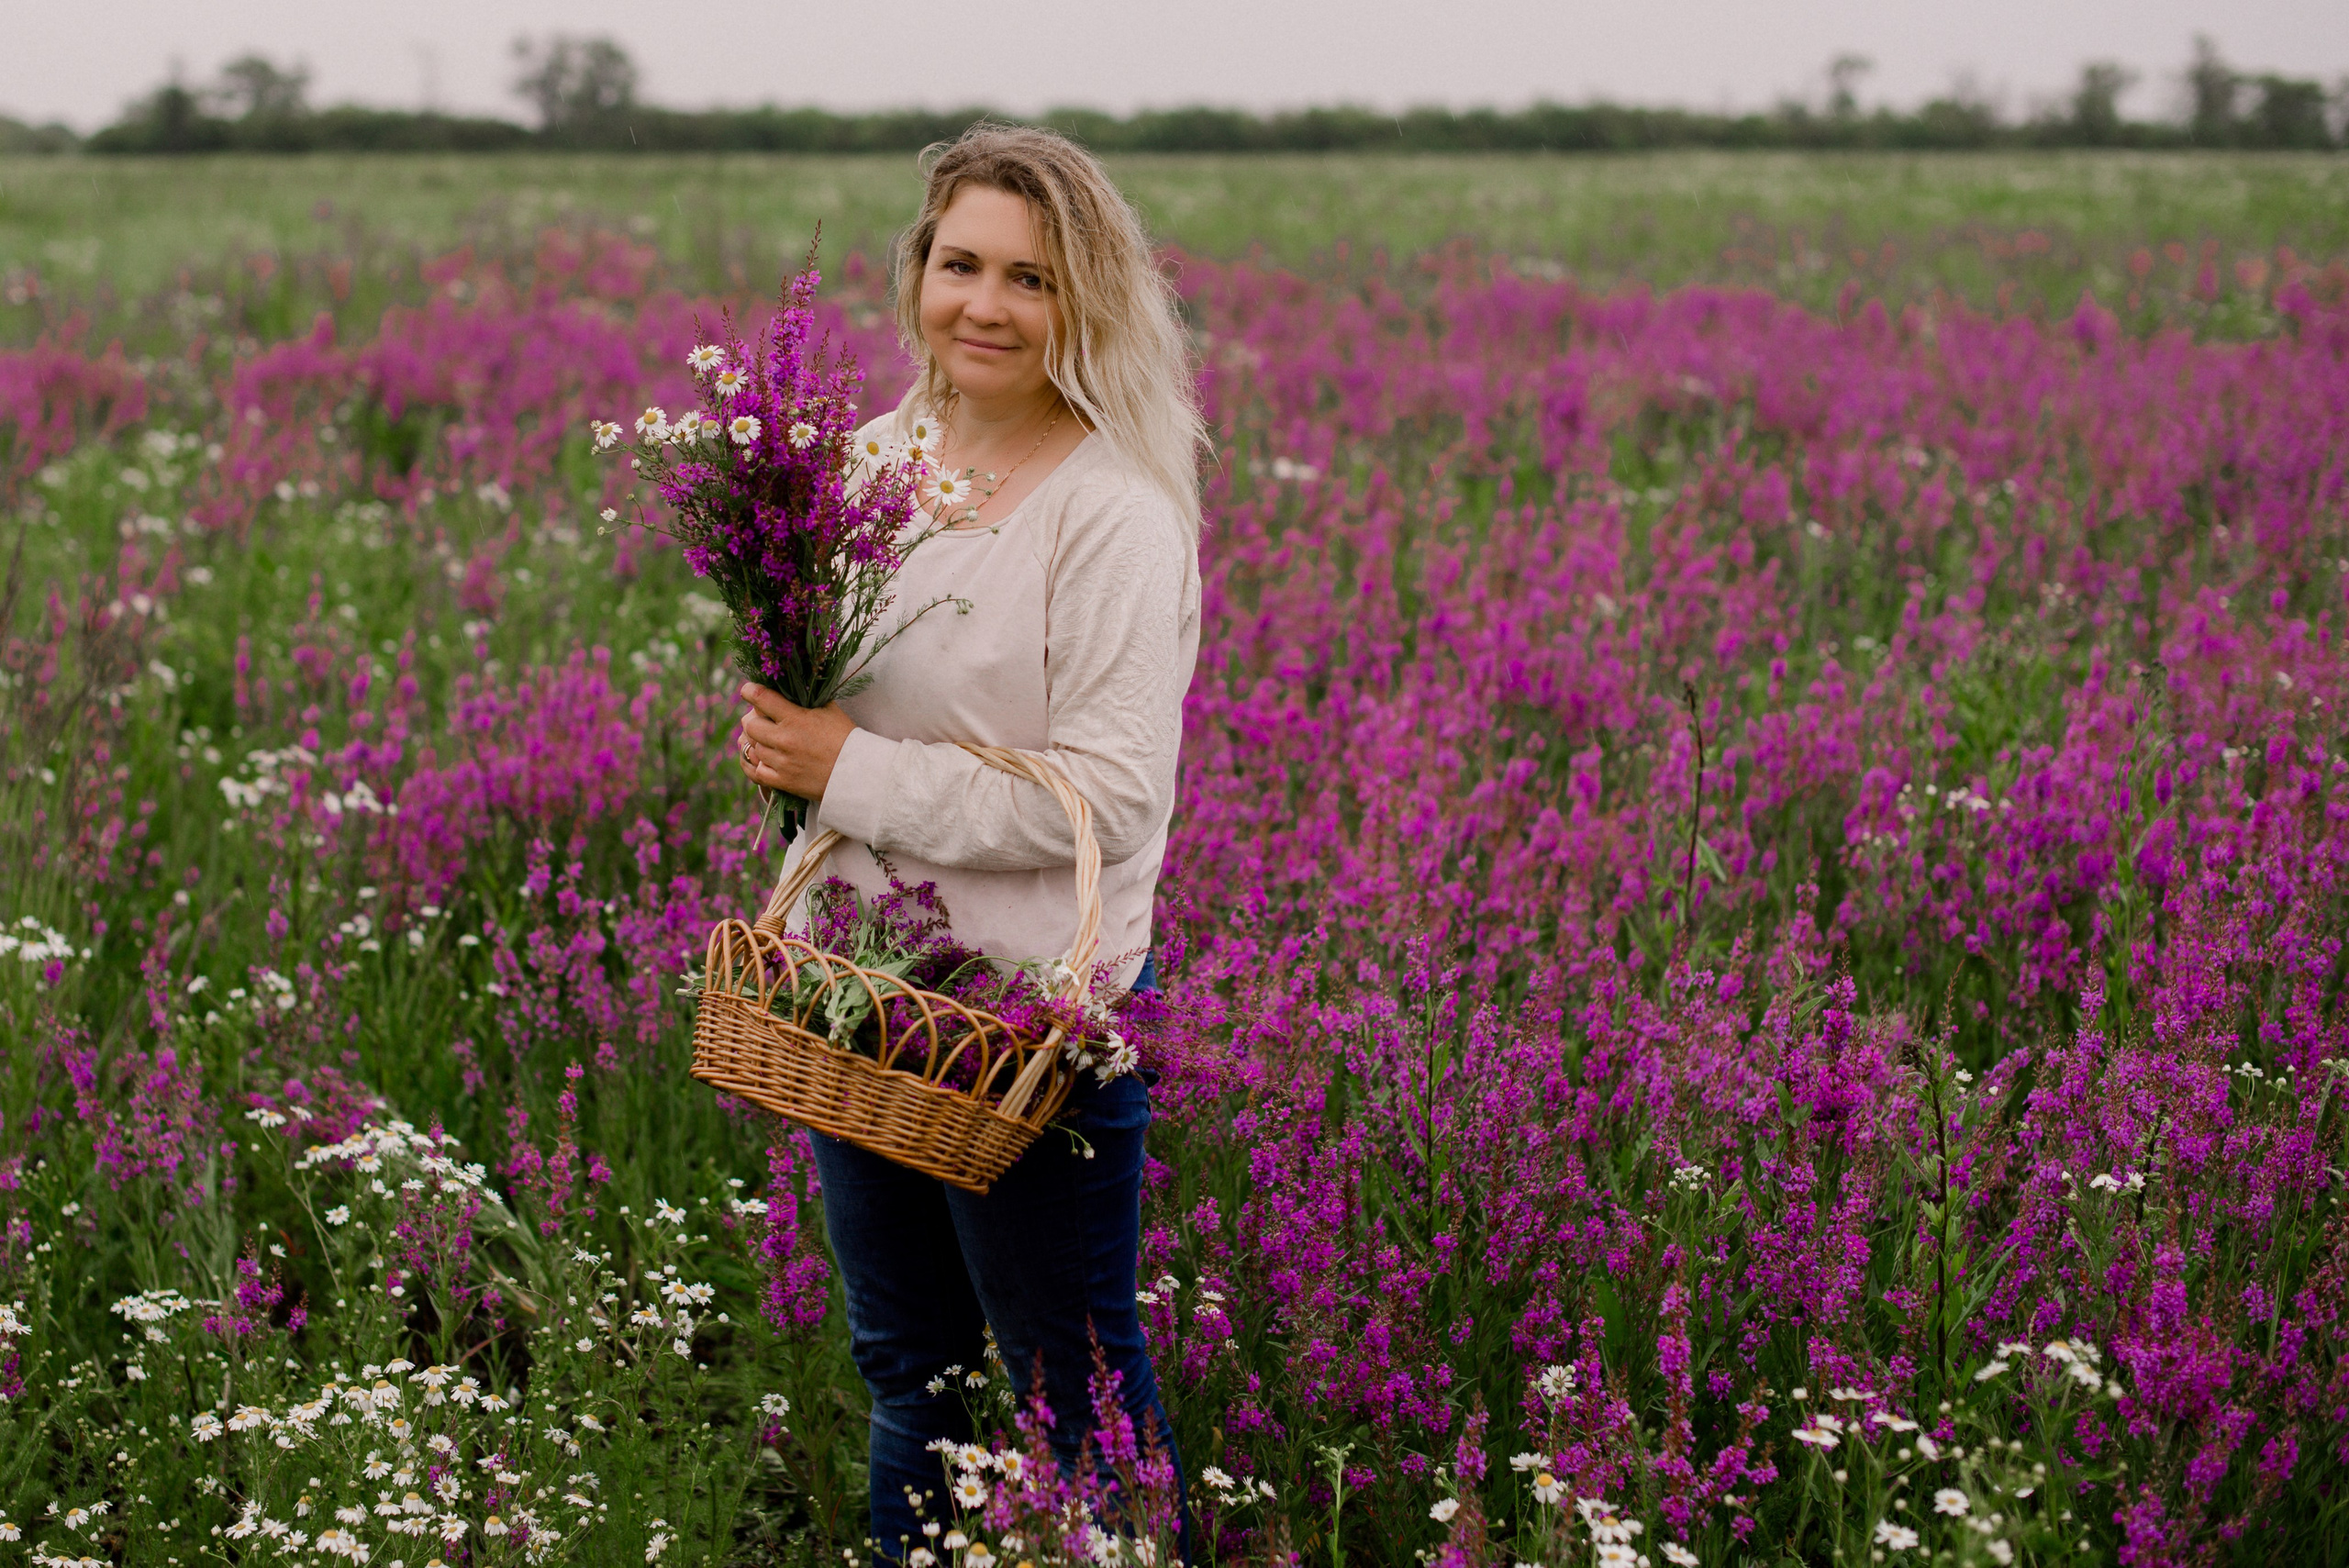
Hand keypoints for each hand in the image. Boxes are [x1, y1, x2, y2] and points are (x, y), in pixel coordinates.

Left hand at [737, 684, 854, 799]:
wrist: (859, 773)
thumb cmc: (846, 738)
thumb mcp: (829, 710)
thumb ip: (807, 699)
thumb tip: (792, 687)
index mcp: (796, 718)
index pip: (761, 698)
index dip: (750, 691)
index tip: (749, 690)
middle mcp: (784, 740)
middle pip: (750, 724)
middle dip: (753, 718)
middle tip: (761, 718)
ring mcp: (781, 762)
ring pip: (751, 747)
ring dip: (757, 741)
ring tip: (766, 739)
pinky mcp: (782, 782)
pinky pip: (754, 771)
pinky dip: (753, 763)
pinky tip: (758, 758)